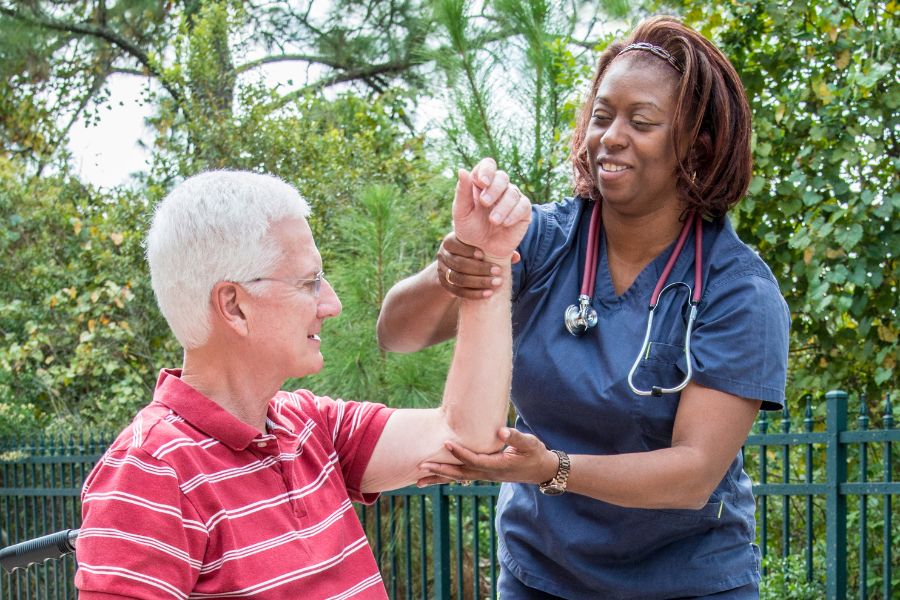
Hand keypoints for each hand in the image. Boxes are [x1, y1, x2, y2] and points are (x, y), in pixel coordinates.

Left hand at [416, 427, 558, 486]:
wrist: (541, 469)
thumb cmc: (536, 454)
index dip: (460, 453)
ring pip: (458, 478)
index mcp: (498, 466)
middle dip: (441, 470)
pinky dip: (447, 477)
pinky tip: (435, 477)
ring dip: (439, 478)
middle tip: (421, 466)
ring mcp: (485, 475)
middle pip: (460, 473)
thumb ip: (517, 437)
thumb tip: (502, 431)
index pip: (474, 460)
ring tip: (418, 480)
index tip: (446, 443)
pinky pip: (462, 477)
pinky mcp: (484, 474)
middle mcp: (488, 474)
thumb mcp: (530, 444)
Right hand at [436, 232, 520, 298]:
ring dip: (479, 282)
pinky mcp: (445, 285)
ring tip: (496, 283)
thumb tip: (516, 257)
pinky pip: (458, 292)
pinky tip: (488, 294)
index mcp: (450, 241)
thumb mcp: (480, 246)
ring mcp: (442, 271)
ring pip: (458, 279)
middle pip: (458, 263)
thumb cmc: (474, 252)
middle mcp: (443, 256)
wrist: (457, 267)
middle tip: (498, 272)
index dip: (467, 250)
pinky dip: (474, 294)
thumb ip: (496, 249)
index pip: (454, 244)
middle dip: (479, 268)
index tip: (482, 255)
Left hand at [453, 158, 530, 259]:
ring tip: (493, 221)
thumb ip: (462, 192)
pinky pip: (523, 205)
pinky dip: (514, 214)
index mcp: (482, 183)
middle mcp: (498, 187)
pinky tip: (505, 223)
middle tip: (485, 203)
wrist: (483, 250)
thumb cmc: (470, 230)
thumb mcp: (461, 212)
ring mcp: (512, 198)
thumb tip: (462, 170)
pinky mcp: (523, 211)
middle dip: (493, 189)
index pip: (488, 165)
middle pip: (502, 176)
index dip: (487, 170)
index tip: (482, 182)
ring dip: (502, 206)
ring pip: (513, 192)